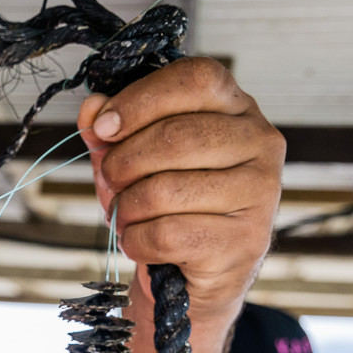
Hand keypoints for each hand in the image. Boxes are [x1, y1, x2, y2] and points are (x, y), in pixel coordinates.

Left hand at [78, 57, 283, 320]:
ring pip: (164, 190)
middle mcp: (260, 142)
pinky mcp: (245, 240)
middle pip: (175, 136)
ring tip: (126, 216)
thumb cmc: (165, 205)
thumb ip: (109, 131)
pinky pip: (165, 234)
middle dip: (122, 163)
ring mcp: (261, 192)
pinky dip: (136, 241)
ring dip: (126, 208)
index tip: (103, 128)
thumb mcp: (131, 161)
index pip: (196, 78)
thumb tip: (90, 108)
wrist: (193, 273)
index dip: (141, 100)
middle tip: (110, 182)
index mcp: (236, 108)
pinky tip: (141, 242)